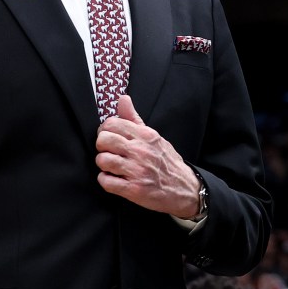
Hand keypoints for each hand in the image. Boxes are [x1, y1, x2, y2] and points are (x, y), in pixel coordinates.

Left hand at [95, 95, 201, 217]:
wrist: (186, 189)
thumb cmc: (166, 161)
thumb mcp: (153, 136)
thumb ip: (134, 118)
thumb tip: (123, 98)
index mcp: (145, 136)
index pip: (111, 124)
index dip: (104, 131)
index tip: (108, 137)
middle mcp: (141, 152)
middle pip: (103, 140)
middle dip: (101, 147)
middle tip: (109, 152)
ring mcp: (137, 171)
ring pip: (102, 160)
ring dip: (103, 165)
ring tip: (112, 167)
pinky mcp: (134, 190)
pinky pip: (106, 182)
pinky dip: (106, 181)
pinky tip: (114, 179)